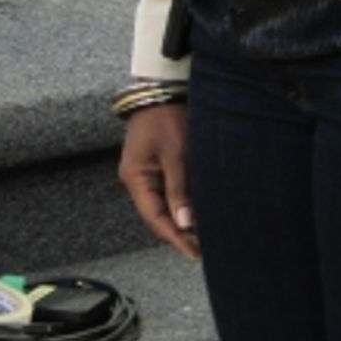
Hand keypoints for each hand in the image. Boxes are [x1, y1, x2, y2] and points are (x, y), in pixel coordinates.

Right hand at [117, 102, 199, 259]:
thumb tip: (184, 222)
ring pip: (164, 204)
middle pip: (158, 214)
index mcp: (136, 178)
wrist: (161, 89)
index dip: (174, 237)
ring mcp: (145, 171)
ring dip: (181, 218)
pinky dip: (182, 202)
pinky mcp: (156, 164)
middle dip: (179, 231)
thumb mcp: (175, 154)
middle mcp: (137, 179)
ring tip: (203, 234)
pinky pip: (168, 190)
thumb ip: (179, 188)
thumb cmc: (167, 118)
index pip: (155, 218)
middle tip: (203, 247)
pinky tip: (196, 210)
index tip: (194, 252)